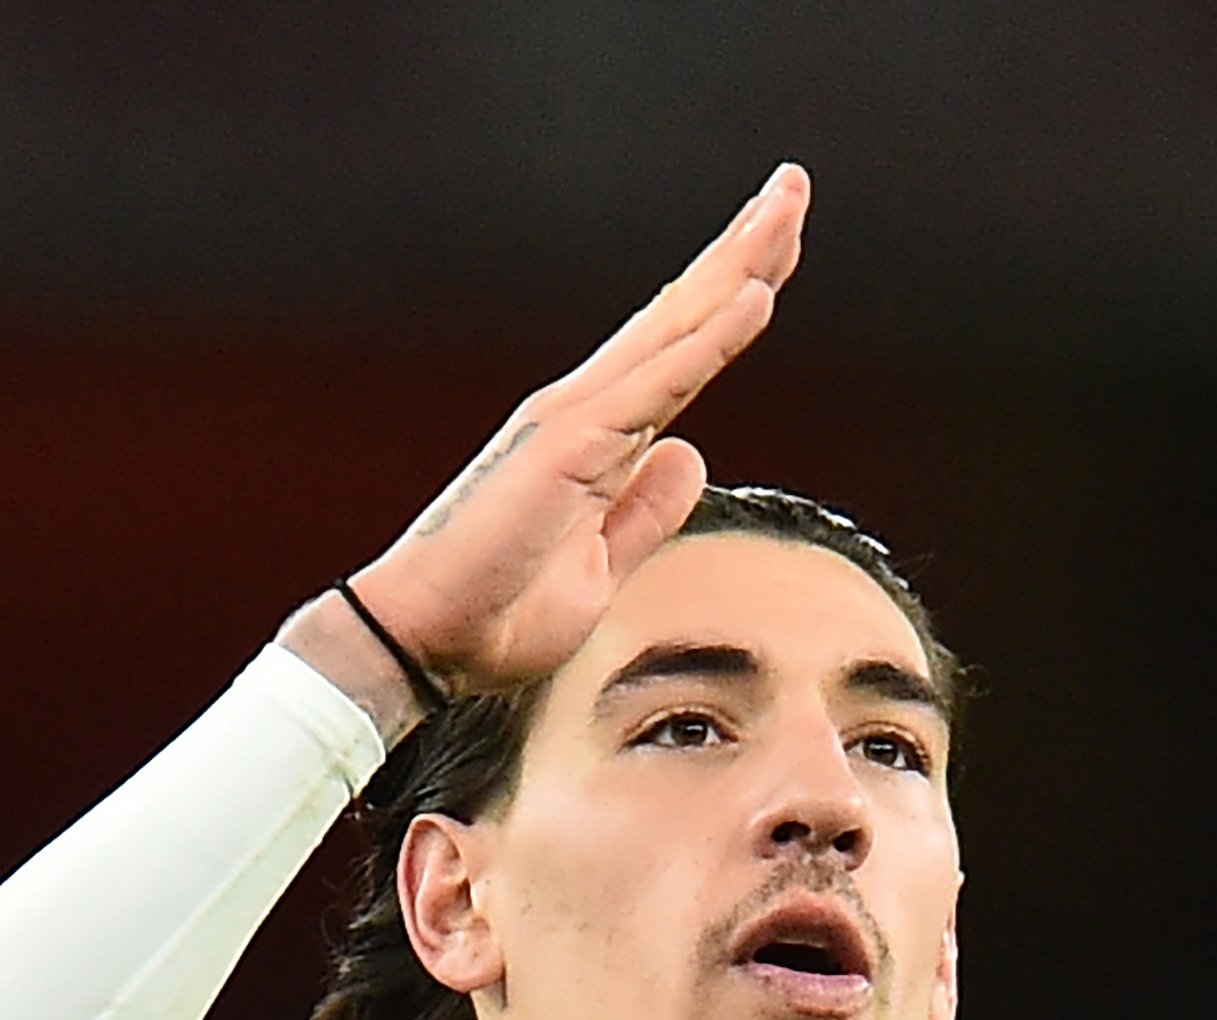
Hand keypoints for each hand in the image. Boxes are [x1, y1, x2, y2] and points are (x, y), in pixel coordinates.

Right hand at [292, 165, 807, 724]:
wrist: (424, 638)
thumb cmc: (497, 612)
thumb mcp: (599, 568)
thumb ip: (645, 510)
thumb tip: (690, 453)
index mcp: (594, 437)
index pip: (678, 349)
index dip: (731, 295)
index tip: (778, 249)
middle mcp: (584, 408)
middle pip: (681, 313)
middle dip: (743, 248)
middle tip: (793, 184)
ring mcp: (577, 419)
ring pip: (676, 326)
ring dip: (738, 263)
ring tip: (787, 203)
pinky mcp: (572, 446)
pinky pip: (659, 382)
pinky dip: (711, 338)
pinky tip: (756, 296)